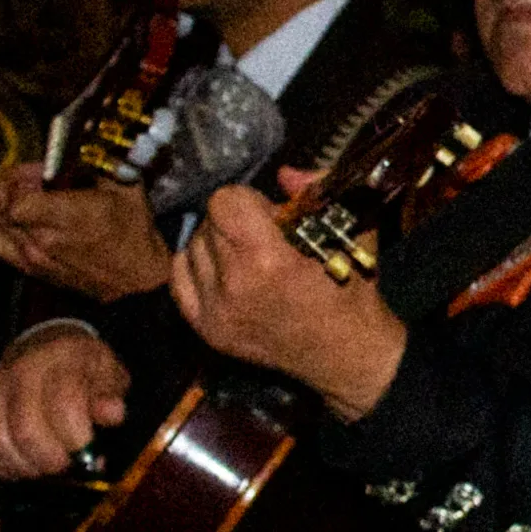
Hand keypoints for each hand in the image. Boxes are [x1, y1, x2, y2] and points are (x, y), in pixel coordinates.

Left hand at [0, 165, 170, 300]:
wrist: (137, 283)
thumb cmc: (135, 238)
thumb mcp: (127, 189)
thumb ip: (99, 165)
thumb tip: (83, 142)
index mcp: (69, 218)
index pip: (17, 200)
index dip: (20, 179)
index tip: (38, 171)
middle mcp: (45, 240)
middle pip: (1, 207)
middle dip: (12, 186)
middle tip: (33, 179)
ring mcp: (34, 258)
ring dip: (3, 205)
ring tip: (22, 198)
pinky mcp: (32, 269)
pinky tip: (18, 219)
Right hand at [0, 324, 130, 479]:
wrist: (45, 346)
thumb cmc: (83, 368)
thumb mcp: (109, 373)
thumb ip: (110, 395)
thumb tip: (112, 414)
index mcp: (62, 358)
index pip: (64, 404)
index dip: (77, 439)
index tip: (92, 456)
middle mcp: (23, 370)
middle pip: (26, 428)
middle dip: (50, 459)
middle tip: (67, 467)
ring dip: (26, 466)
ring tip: (48, 469)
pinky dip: (4, 466)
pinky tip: (26, 467)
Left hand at [174, 180, 406, 422]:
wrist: (347, 356)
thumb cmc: (351, 292)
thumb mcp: (348, 233)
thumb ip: (316, 194)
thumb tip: (285, 175)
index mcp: (269, 260)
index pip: (225, 202)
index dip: (249, 200)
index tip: (270, 214)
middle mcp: (234, 285)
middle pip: (208, 222)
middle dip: (235, 220)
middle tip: (263, 235)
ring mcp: (216, 311)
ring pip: (192, 247)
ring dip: (216, 243)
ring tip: (245, 256)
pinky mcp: (207, 330)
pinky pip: (179, 279)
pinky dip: (197, 267)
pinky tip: (222, 271)